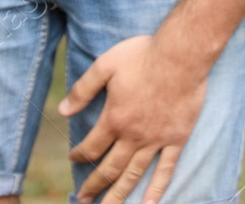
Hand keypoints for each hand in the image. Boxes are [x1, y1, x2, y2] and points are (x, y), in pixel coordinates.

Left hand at [60, 34, 208, 202]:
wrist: (183, 54)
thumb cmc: (143, 55)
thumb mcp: (106, 64)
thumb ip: (83, 89)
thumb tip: (62, 110)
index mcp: (114, 119)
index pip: (91, 147)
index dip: (79, 156)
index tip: (73, 159)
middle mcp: (133, 136)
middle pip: (109, 169)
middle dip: (93, 185)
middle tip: (82, 199)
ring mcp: (156, 140)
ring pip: (134, 175)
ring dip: (118, 195)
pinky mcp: (177, 139)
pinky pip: (166, 169)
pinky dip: (157, 189)